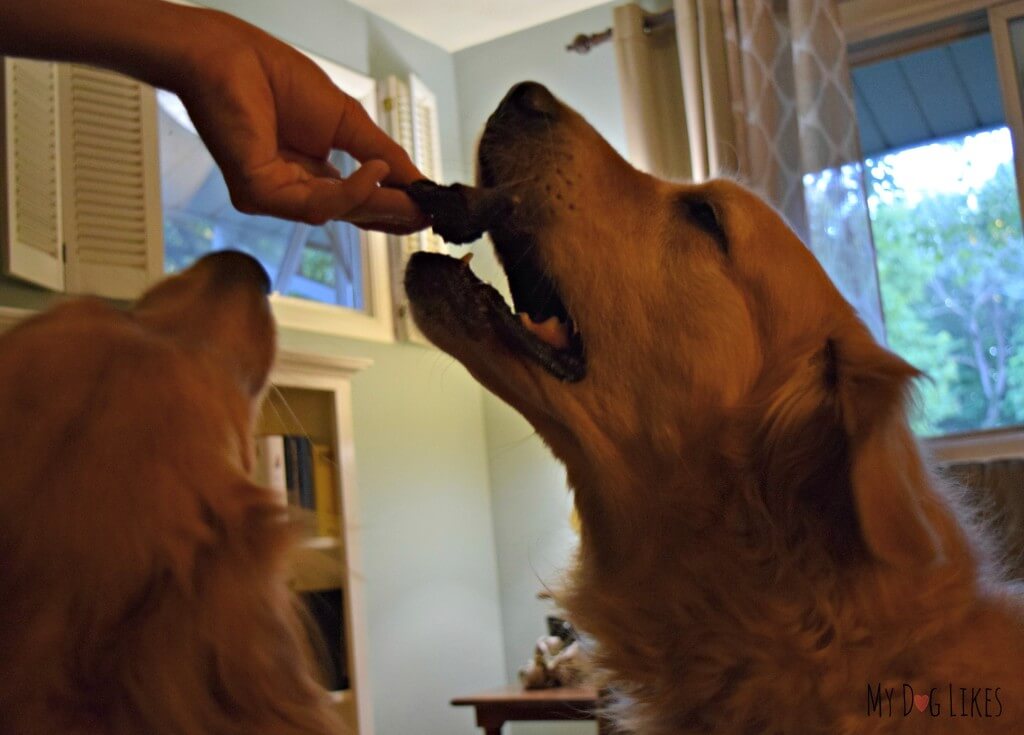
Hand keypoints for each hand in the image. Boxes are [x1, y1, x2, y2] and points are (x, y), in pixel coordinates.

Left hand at [175, 9, 427, 232]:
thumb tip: (418, 182)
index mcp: (309, 173)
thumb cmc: (276, 78)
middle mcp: (291, 189)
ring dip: (378, 205)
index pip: (356, 200)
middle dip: (392, 212)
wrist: (230, 55)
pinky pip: (313, 204)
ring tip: (412, 200)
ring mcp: (274, 194)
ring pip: (336, 212)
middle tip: (427, 215)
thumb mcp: (346, 120)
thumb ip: (382, 152)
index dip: (392, 205)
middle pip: (349, 212)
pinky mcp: (259, 193)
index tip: (426, 209)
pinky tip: (373, 172)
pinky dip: (350, 191)